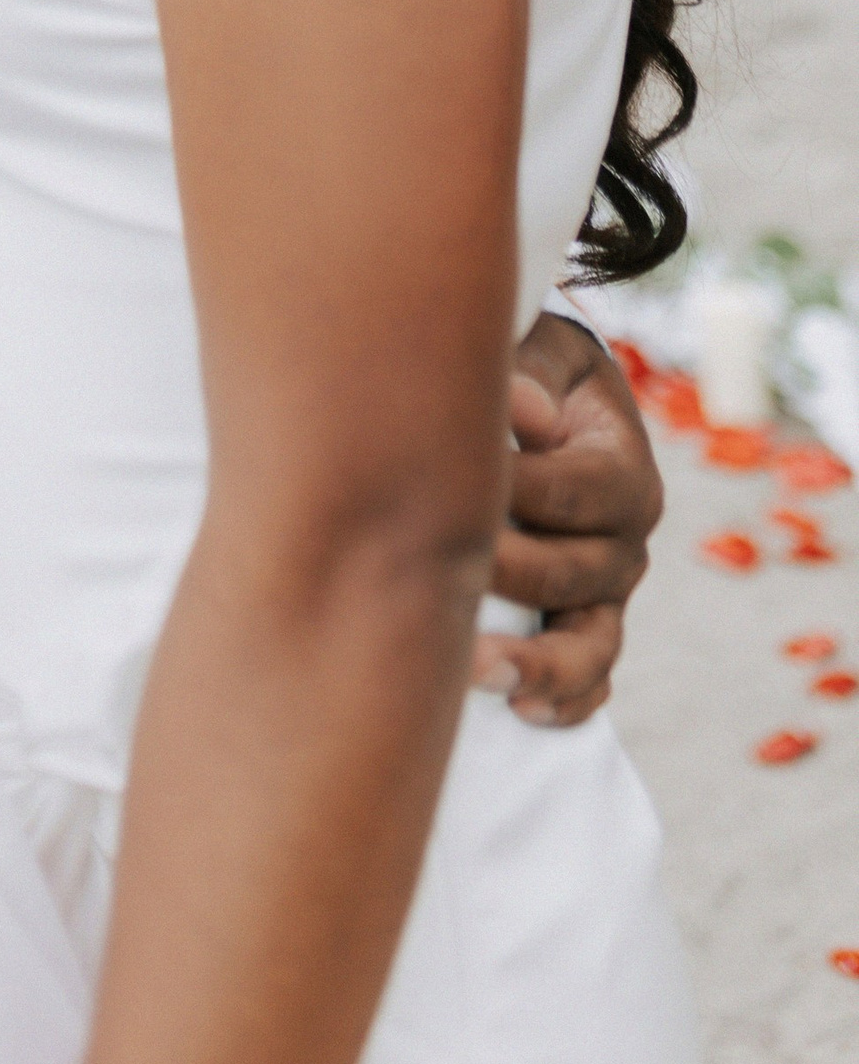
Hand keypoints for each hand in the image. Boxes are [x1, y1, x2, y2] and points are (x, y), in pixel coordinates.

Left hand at [474, 317, 659, 725]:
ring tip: (481, 674)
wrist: (540, 398)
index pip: (576, 491)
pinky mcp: (586, 626)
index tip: (453, 491)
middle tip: (438, 575)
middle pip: (578, 573)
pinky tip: (520, 713)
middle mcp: (625, 536)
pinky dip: (562, 701)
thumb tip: (524, 410)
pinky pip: (589, 680)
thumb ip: (528, 375)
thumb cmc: (523, 369)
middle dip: (508, 575)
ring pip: (592, 643)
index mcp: (621, 466)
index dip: (519, 492)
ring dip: (539, 664)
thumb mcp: (535, 351)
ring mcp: (607, 591)